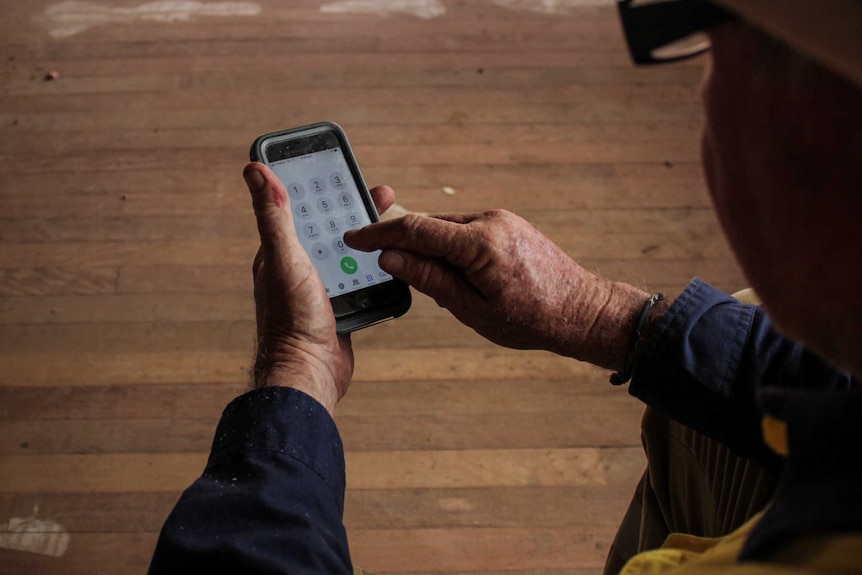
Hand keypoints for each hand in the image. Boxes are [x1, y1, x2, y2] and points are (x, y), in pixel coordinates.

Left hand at [244, 162, 393, 412]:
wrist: (310, 374)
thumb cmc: (292, 318)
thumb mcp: (284, 258)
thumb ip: (274, 216)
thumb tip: (254, 170)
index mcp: (280, 253)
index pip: (301, 209)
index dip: (322, 189)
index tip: (345, 172)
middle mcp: (298, 269)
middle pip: (330, 230)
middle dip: (354, 211)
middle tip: (383, 196)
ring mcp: (320, 290)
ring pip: (348, 255)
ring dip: (369, 240)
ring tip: (394, 225)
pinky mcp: (339, 308)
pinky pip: (360, 281)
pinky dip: (374, 269)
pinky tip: (392, 261)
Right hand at [344, 209, 650, 369]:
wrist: (582, 310)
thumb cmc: (531, 318)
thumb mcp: (472, 309)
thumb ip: (429, 279)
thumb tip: (391, 258)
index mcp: (479, 243)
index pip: (415, 229)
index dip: (379, 233)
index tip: (353, 236)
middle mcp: (489, 221)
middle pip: (429, 226)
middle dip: (403, 244)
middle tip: (383, 265)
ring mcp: (501, 220)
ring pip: (447, 229)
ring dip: (430, 249)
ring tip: (435, 284)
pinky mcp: (507, 225)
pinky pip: (466, 231)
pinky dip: (450, 248)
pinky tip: (456, 275)